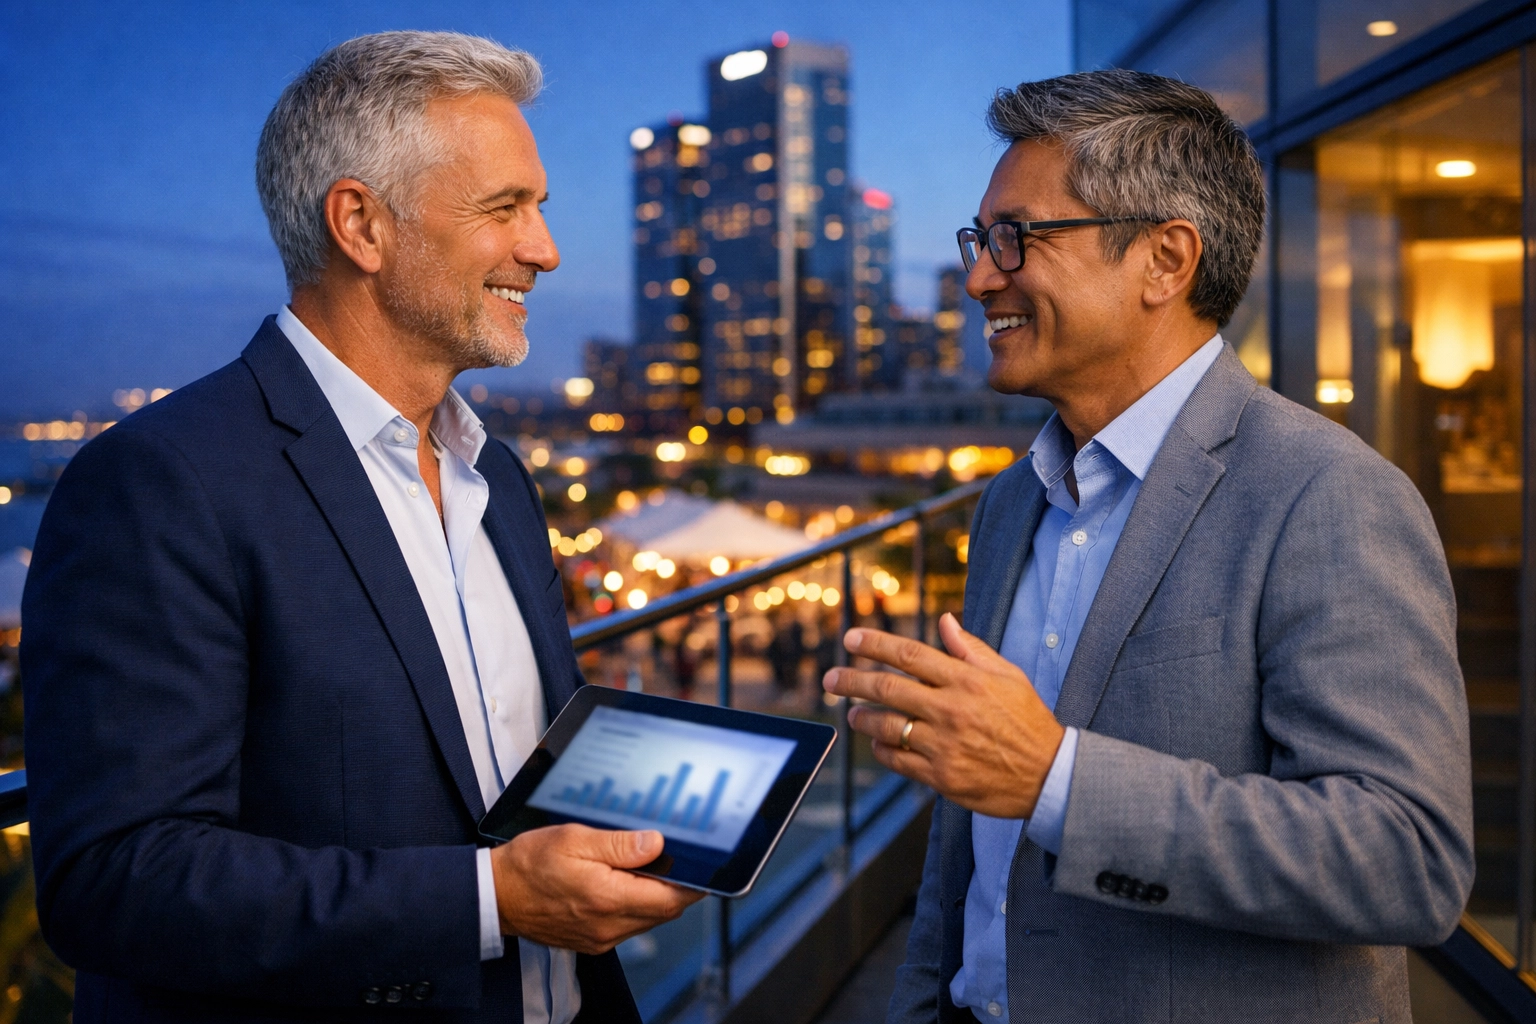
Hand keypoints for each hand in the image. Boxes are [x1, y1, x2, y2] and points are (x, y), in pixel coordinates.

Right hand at [490, 824, 703, 953]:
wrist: (494, 895)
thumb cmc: (529, 864)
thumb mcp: (574, 839)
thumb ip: (618, 844)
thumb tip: (656, 843)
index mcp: (607, 899)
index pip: (670, 899)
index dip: (693, 884)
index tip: (704, 867)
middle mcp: (608, 926)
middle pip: (664, 911)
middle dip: (677, 887)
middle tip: (680, 857)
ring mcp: (600, 937)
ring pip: (648, 919)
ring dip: (656, 896)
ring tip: (650, 865)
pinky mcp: (591, 941)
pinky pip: (628, 926)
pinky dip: (636, 906)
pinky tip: (626, 882)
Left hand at [822, 612, 1065, 818]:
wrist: (1049, 775)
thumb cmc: (1028, 720)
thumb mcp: (1008, 676)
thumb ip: (971, 649)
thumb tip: (945, 621)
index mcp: (966, 680)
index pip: (910, 654)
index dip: (875, 644)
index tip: (851, 639)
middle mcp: (952, 709)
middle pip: (889, 688)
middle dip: (852, 681)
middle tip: (830, 679)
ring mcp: (944, 745)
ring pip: (888, 726)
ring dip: (863, 718)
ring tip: (852, 714)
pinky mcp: (942, 776)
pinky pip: (899, 760)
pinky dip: (883, 750)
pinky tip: (878, 743)